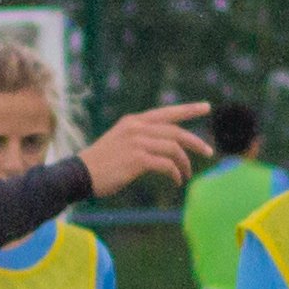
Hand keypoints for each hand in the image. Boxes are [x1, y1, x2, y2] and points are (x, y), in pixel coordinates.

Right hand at [78, 102, 217, 199]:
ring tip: (186, 175)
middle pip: (176, 131)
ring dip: (185, 163)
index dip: (188, 109)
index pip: (167, 112)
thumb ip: (140, 138)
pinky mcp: (137, 159)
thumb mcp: (120, 141)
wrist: (79, 174)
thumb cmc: (100, 163)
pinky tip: (176, 181)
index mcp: (133, 121)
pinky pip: (166, 165)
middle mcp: (137, 128)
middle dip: (195, 141)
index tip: (206, 107)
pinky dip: (175, 173)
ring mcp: (137, 142)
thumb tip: (165, 146)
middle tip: (209, 151)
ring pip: (174, 148)